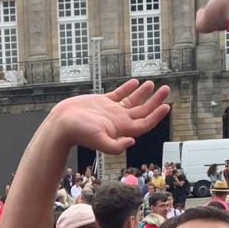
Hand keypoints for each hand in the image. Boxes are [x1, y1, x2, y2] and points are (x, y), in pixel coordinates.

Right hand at [49, 79, 170, 157]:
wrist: (61, 124)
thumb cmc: (78, 133)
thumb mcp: (98, 140)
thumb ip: (115, 145)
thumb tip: (133, 141)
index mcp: (121, 130)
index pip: (144, 123)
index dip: (156, 115)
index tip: (167, 105)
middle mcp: (119, 121)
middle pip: (142, 111)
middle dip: (155, 101)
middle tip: (166, 89)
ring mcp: (111, 111)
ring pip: (132, 101)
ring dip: (143, 94)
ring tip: (152, 84)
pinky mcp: (102, 103)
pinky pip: (119, 94)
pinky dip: (127, 88)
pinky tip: (135, 82)